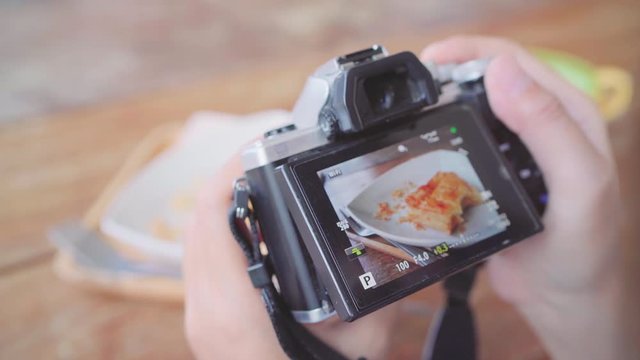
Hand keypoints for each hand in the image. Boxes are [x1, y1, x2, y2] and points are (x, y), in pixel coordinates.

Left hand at [183, 156, 398, 359]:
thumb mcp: (364, 341)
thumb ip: (378, 294)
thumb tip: (403, 256)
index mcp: (233, 309)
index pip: (211, 214)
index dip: (232, 166)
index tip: (263, 142)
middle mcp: (204, 307)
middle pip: (199, 217)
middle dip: (232, 176)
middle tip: (270, 155)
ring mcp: (198, 315)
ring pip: (196, 236)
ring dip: (226, 201)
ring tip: (264, 180)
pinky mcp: (206, 320)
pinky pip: (203, 258)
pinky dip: (224, 230)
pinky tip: (255, 225)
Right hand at [421, 36, 630, 358]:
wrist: (564, 298)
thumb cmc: (584, 246)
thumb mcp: (577, 183)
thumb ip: (547, 125)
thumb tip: (501, 70)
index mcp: (566, 113)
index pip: (514, 62)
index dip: (470, 52)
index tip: (430, 61)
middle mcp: (538, 125)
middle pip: (486, 80)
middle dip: (448, 74)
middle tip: (412, 90)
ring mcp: (512, 150)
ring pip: (469, 111)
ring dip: (440, 105)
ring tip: (409, 113)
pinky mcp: (491, 173)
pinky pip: (460, 144)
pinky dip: (438, 137)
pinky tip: (421, 146)